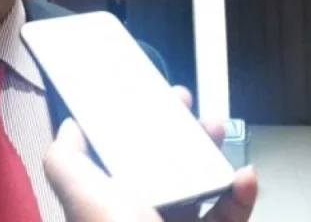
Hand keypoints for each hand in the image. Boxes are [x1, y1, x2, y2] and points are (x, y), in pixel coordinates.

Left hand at [44, 86, 257, 221]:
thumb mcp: (80, 192)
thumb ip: (64, 159)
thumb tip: (68, 129)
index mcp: (106, 201)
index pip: (119, 156)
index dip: (134, 126)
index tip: (151, 101)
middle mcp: (139, 216)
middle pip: (163, 166)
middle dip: (179, 134)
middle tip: (192, 112)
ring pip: (200, 187)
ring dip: (212, 156)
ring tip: (218, 131)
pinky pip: (228, 217)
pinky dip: (240, 197)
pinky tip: (245, 177)